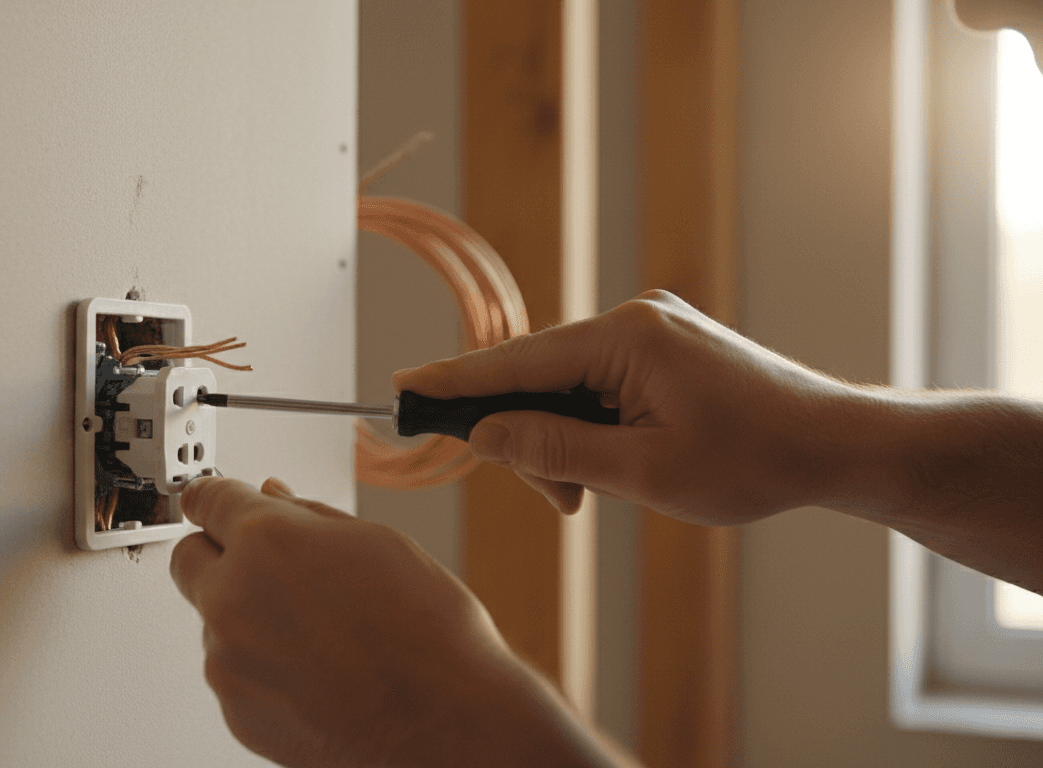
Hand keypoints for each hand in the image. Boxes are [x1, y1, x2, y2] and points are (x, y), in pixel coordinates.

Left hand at [170, 476, 625, 767]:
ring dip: (247, 613)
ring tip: (320, 629)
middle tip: (267, 562)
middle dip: (219, 552)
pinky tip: (317, 667)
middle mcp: (233, 599)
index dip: (215, 496)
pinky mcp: (236, 710)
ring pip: (214, 618)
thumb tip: (274, 499)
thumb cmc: (428, 638)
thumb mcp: (377, 544)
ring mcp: (228, 661)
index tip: (215, 501)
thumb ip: (309, 516)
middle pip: (188, 557)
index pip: (206, 499)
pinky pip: (233, 670)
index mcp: (267, 542)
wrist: (446, 726)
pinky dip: (261, 664)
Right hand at [393, 290, 868, 523]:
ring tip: (589, 496)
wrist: (835, 444)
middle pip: (539, 376)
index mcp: (626, 338)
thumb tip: (485, 433)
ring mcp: (652, 331)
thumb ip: (555, 449)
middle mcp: (634, 320)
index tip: (400, 387)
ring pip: (568, 386)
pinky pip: (600, 385)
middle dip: (529, 439)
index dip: (454, 381)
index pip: (516, 360)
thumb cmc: (754, 459)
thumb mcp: (644, 471)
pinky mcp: (664, 348)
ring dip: (563, 442)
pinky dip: (590, 429)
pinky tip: (610, 467)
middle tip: (556, 501)